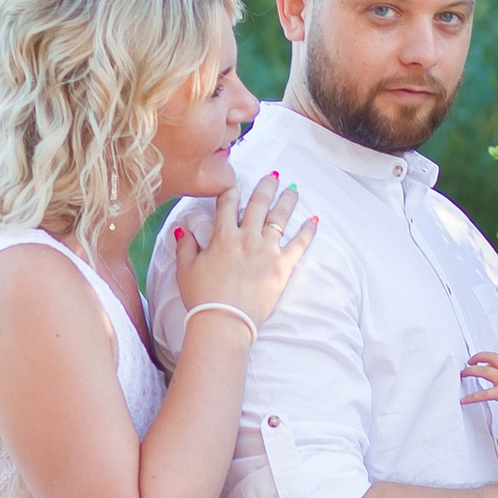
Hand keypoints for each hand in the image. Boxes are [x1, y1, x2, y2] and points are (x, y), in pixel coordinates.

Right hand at [172, 170, 316, 331]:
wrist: (224, 321)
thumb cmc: (203, 298)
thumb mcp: (185, 270)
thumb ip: (185, 246)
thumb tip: (183, 229)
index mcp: (223, 236)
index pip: (228, 203)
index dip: (232, 188)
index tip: (237, 180)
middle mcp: (247, 238)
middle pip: (258, 204)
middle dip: (266, 187)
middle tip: (273, 176)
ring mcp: (267, 250)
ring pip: (280, 218)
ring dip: (287, 201)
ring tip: (293, 190)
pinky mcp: (283, 266)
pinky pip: (300, 244)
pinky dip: (308, 231)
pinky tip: (314, 220)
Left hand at [462, 348, 497, 421]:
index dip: (488, 359)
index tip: (481, 361)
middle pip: (490, 358)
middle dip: (477, 358)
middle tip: (468, 363)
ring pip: (484, 370)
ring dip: (471, 371)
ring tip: (462, 373)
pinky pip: (483, 394)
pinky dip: (471, 397)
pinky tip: (464, 400)